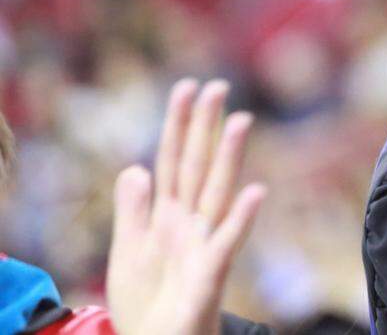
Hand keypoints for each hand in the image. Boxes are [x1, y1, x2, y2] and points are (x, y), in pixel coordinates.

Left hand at [107, 79, 264, 334]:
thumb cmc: (148, 303)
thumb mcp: (127, 252)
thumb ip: (131, 211)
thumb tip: (134, 167)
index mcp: (167, 214)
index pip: (172, 160)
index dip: (178, 125)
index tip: (187, 87)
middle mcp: (190, 222)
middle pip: (199, 166)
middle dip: (207, 127)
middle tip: (218, 87)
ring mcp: (203, 244)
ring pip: (217, 193)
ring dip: (230, 157)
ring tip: (240, 121)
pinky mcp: (211, 274)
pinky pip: (228, 242)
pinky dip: (242, 218)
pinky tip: (256, 192)